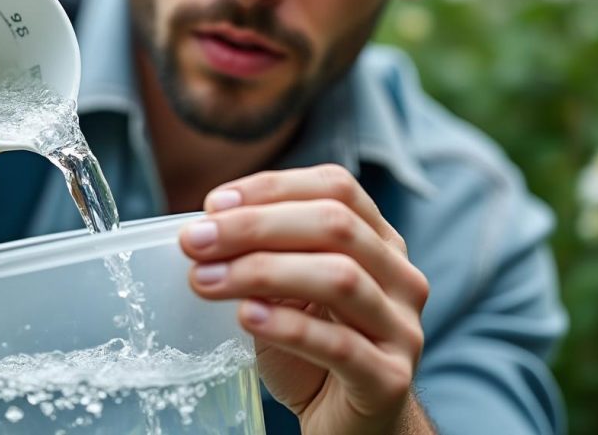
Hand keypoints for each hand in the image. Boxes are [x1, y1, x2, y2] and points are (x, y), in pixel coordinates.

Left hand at [179, 165, 432, 433]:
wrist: (349, 425)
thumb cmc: (312, 351)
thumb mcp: (287, 293)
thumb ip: (265, 256)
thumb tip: (204, 231)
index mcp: (380, 242)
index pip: (336, 187)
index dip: (272, 187)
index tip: (213, 204)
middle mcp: (401, 277)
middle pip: (335, 225)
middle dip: (254, 226)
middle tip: (195, 241)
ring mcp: (402, 329)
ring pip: (340, 279)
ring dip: (262, 272)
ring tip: (206, 280)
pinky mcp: (389, 379)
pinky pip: (340, 345)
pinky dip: (287, 326)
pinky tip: (247, 317)